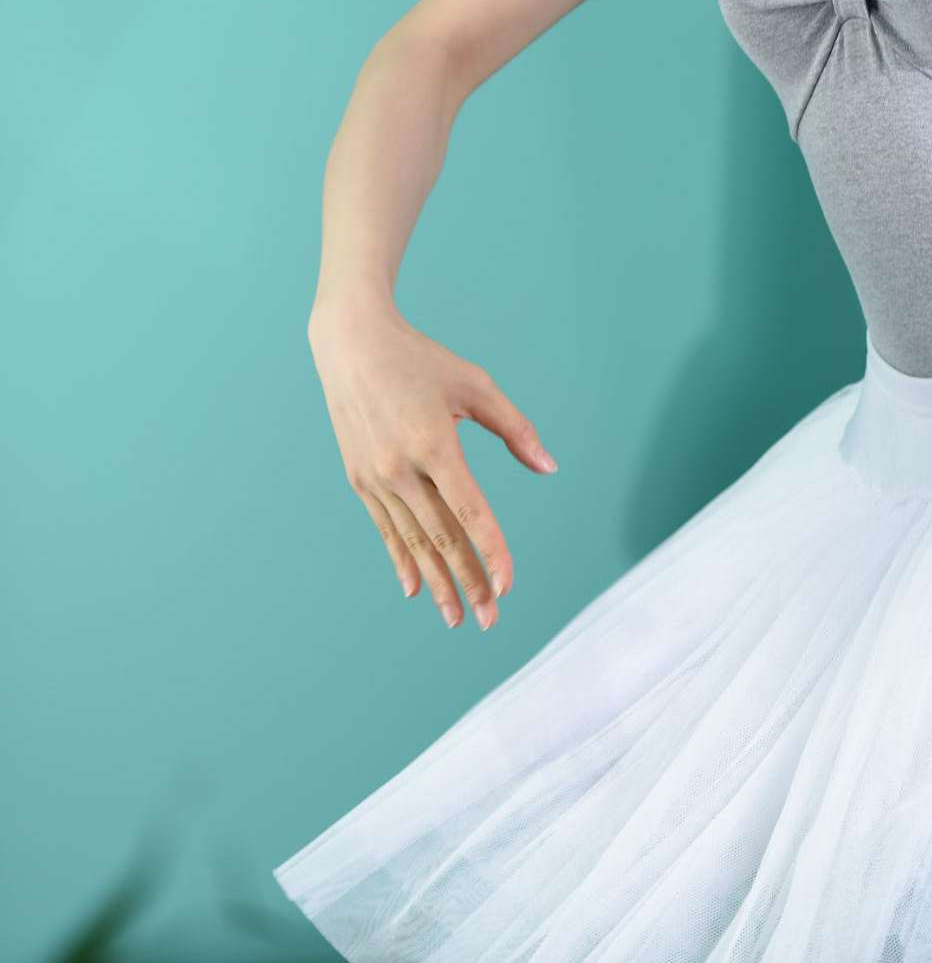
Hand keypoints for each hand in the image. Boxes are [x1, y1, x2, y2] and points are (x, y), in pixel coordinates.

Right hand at [306, 299, 558, 627]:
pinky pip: (385, 530)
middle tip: (490, 620)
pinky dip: (401, 561)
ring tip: (458, 617)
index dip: (491, 552)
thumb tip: (548, 467)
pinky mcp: (359, 479)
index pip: (470, 512)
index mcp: (434, 444)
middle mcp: (401, 469)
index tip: (508, 585)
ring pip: (412, 542)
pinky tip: (414, 589)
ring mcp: (376, 477)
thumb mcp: (475, 385)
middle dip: (468, 582)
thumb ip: (515, 428)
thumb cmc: (421, 361)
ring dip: (437, 583)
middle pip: (441, 538)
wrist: (351, 343)